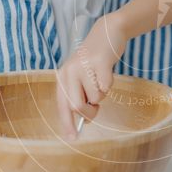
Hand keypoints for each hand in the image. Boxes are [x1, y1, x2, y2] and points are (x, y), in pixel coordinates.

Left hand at [56, 14, 127, 138]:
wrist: (107, 33)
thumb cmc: (94, 61)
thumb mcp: (81, 77)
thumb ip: (79, 96)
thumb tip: (84, 121)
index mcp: (62, 77)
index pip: (62, 106)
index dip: (67, 123)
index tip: (73, 138)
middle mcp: (69, 72)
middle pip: (77, 106)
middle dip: (90, 113)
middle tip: (97, 109)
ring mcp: (83, 66)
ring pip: (95, 98)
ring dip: (102, 94)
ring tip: (100, 78)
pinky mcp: (99, 62)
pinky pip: (106, 86)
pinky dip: (109, 84)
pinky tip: (107, 71)